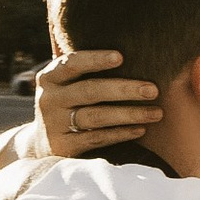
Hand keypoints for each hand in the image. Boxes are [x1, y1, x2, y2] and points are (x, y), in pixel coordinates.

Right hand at [36, 48, 160, 157]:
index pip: (72, 63)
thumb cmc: (68, 104)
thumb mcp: (67, 85)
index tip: (121, 57)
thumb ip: (87, 71)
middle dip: (124, 89)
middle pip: (89, 91)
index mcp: (50, 77)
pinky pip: (96, 138)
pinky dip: (120, 134)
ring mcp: (54, 124)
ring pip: (96, 117)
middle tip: (153, 90)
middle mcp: (49, 99)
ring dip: (129, 114)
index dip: (95, 59)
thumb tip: (133, 52)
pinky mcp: (63, 147)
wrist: (42, 145)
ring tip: (156, 113)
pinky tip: (141, 129)